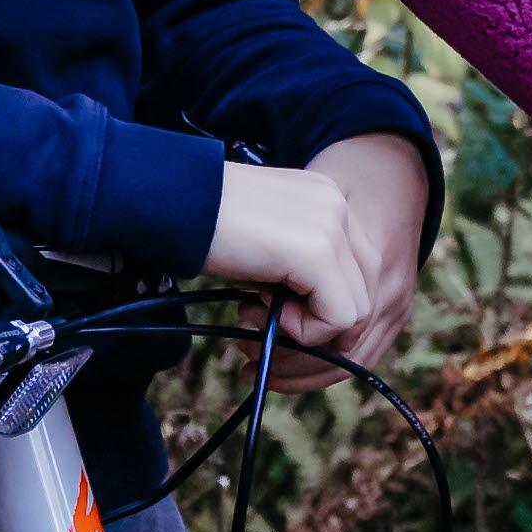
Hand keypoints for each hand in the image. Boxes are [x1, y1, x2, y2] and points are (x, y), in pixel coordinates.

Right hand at [206, 130, 433, 374]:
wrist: (168, 200)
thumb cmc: (202, 222)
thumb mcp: (264, 240)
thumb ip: (297, 266)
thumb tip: (314, 314)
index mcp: (327, 198)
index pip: (355, 271)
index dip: (321, 307)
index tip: (272, 316)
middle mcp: (338, 206)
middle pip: (362, 292)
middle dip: (321, 329)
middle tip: (263, 328)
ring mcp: (332, 227)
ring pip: (357, 311)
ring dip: (309, 332)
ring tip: (255, 317)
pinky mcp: (318, 252)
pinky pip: (339, 318)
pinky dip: (304, 332)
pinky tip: (259, 313)